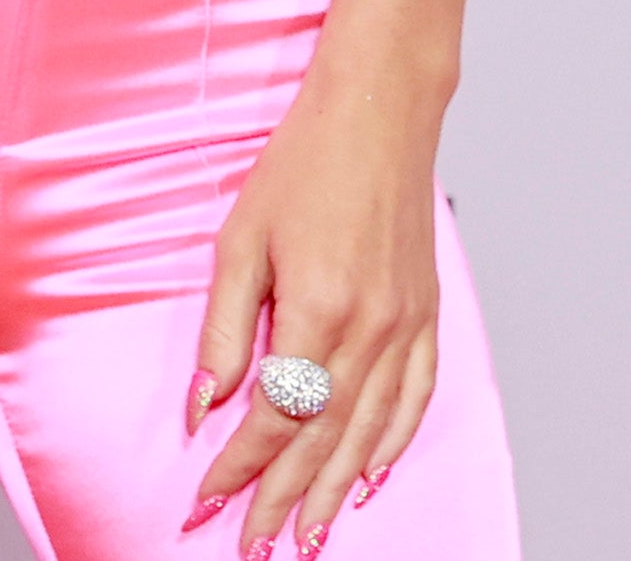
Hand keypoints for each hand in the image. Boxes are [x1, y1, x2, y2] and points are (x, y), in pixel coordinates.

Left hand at [185, 72, 442, 556]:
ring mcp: (405, 326)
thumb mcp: (241, 239)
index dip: (238, 465)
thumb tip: (203, 405)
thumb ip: (224, 330)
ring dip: (336, 490)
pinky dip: (392, 445)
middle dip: (284, 498)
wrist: (378, 113)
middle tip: (256, 546)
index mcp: (317, 310)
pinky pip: (414, 399)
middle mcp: (369, 330)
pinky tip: (370, 477)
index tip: (206, 498)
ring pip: (370, 433)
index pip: (274, 416)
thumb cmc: (303, 163)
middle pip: (322, 440)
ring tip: (310, 535)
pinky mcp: (427, 316)